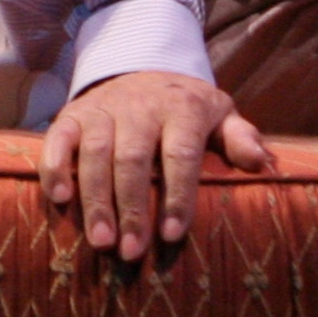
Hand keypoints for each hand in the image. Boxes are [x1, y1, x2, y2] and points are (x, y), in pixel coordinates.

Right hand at [40, 69, 268, 263]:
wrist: (143, 65)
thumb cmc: (187, 106)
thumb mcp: (221, 114)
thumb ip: (241, 137)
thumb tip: (263, 163)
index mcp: (182, 108)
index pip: (180, 154)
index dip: (177, 195)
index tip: (172, 234)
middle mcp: (140, 106)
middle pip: (132, 159)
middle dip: (130, 208)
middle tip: (130, 251)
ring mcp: (103, 108)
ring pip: (95, 153)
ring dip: (95, 199)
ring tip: (100, 241)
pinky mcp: (74, 113)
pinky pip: (59, 139)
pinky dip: (55, 167)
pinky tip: (60, 199)